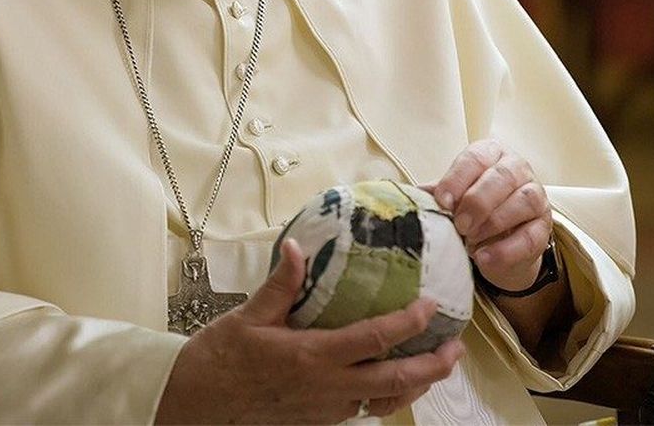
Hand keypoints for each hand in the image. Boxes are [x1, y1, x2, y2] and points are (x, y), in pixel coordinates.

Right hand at [155, 239, 465, 423]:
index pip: (374, 339)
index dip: (408, 322)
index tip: (431, 305)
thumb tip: (298, 246)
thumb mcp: (248, 316)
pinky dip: (389, 395)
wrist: (197, 406)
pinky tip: (396, 381)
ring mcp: (327, 408)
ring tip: (437, 366)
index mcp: (312, 356)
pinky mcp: (321, 420)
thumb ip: (281, 283)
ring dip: (417, 385)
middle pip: (396, 380)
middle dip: (432, 365)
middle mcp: (327, 387)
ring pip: (386, 401)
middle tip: (455, 347)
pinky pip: (365, 409)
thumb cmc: (220, 360)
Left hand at [428, 139, 551, 292]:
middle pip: (502, 177)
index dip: (457, 179)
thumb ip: (435, 194)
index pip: (475, 158)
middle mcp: (517, 169)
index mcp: (491, 154)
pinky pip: (531, 236)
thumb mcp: (452, 198)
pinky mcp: (544, 227)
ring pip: (524, 201)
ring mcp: (536, 196)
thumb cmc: (470, 210)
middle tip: (459, 225)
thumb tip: (407, 197)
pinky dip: (507, 249)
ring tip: (472, 241)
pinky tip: (485, 258)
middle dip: (478, 201)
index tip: (442, 202)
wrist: (496, 243)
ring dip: (495, 222)